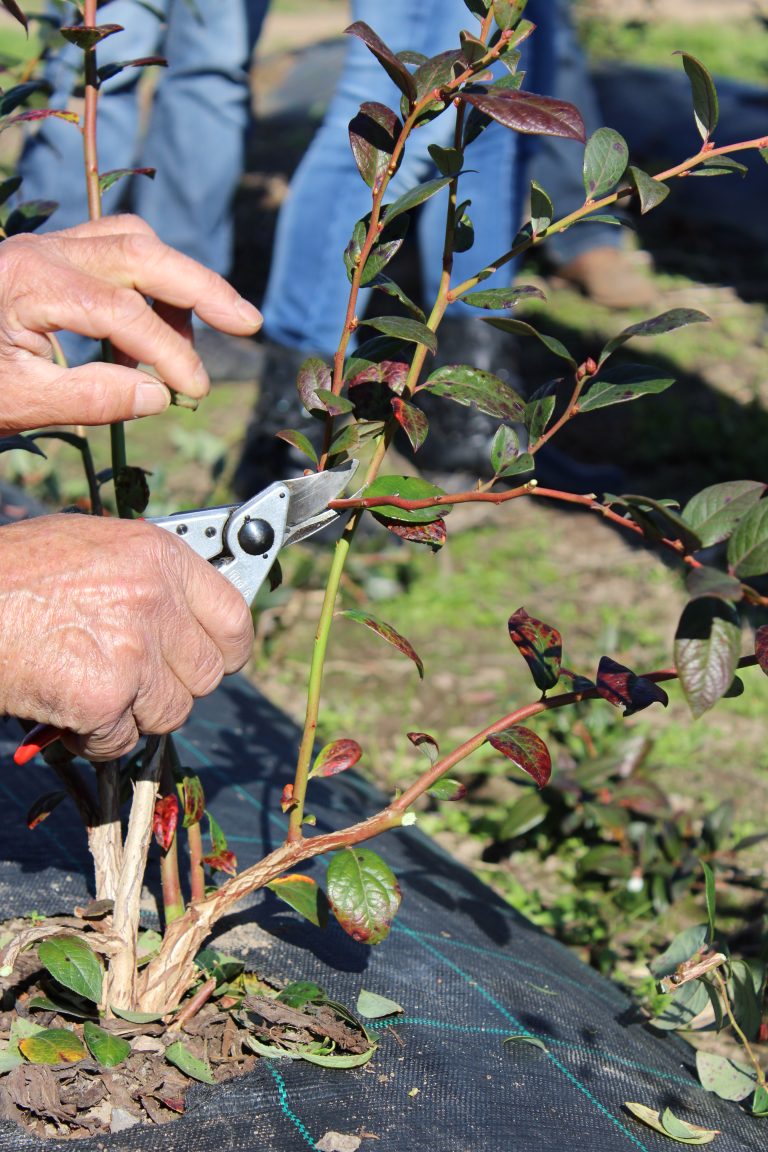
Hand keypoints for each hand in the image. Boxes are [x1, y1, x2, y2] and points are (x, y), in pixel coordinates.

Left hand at [0, 214, 261, 434]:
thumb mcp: (16, 402)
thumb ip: (93, 399)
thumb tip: (160, 395)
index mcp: (29, 280)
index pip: (122, 311)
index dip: (169, 352)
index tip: (195, 390)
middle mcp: (40, 250)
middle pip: (141, 250)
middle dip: (201, 287)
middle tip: (249, 322)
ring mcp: (43, 248)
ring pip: (130, 241)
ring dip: (175, 281)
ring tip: (202, 335)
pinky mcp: (46, 258)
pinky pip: (112, 251)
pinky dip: (147, 281)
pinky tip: (154, 329)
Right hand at [0, 514, 253, 759]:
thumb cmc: (14, 575)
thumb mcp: (92, 548)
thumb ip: (149, 579)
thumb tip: (192, 613)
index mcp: (159, 556)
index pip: (236, 617)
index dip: (227, 647)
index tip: (218, 657)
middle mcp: (155, 599)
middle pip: (208, 673)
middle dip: (173, 685)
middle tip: (133, 678)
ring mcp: (133, 650)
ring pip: (170, 712)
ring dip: (133, 713)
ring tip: (86, 685)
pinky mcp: (104, 697)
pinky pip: (123, 740)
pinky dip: (94, 737)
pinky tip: (64, 707)